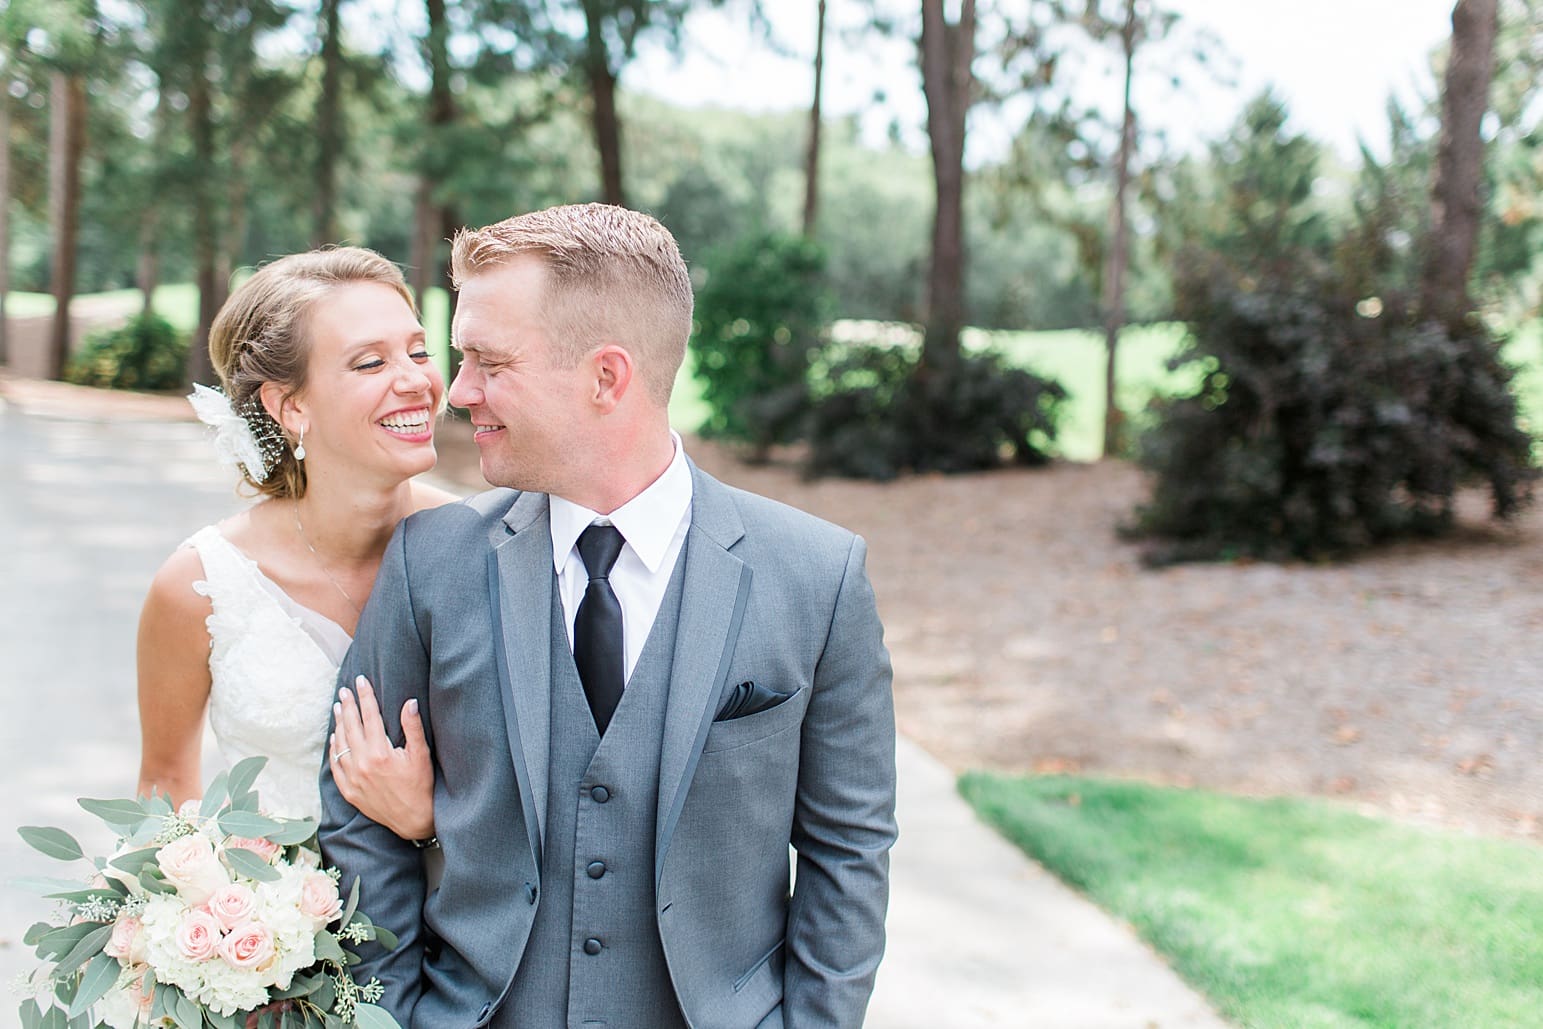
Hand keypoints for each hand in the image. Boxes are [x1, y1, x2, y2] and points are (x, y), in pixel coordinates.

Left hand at [329, 675, 434, 841]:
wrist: (414, 819)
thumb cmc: (421, 786)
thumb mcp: (421, 755)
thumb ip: (412, 727)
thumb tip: (409, 702)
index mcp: (380, 752)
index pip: (370, 716)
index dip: (366, 696)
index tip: (361, 681)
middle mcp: (362, 764)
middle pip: (351, 727)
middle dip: (348, 706)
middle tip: (344, 691)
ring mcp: (353, 778)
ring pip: (341, 744)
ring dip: (338, 724)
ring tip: (337, 708)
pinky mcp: (349, 791)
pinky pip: (335, 766)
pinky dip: (334, 750)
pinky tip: (334, 738)